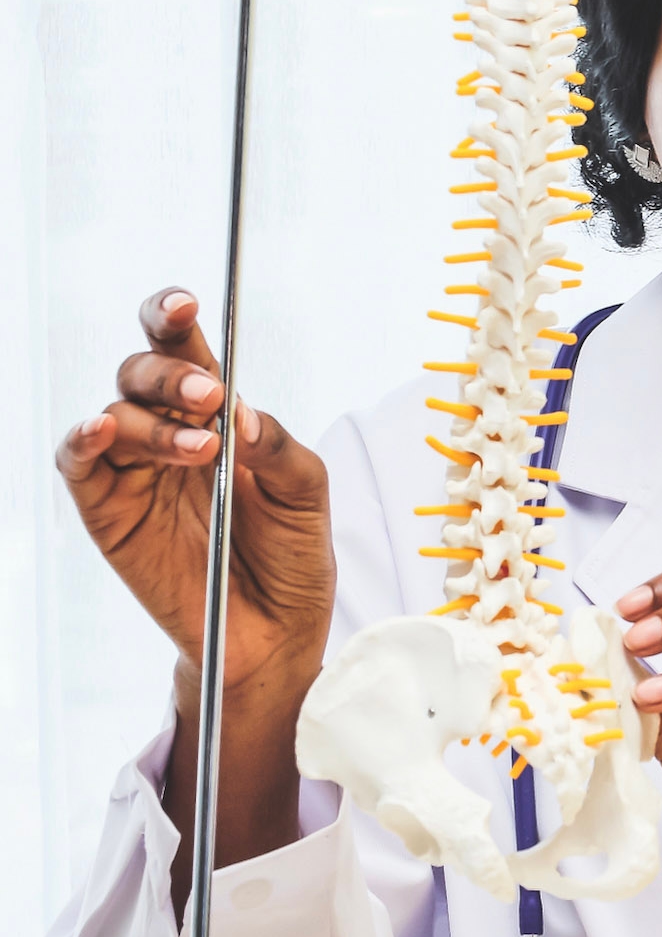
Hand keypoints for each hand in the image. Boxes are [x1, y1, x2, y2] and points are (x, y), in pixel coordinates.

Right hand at [56, 289, 334, 903]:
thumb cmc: (293, 552)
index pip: (185, 348)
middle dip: (173, 373)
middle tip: (209, 399)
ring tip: (201, 448)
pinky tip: (103, 430)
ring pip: (115, 412)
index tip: (188, 305)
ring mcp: (134, 470)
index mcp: (217, 414)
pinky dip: (85, 439)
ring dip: (152, 419)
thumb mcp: (306, 490)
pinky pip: (79, 463)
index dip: (174, 316)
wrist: (276, 631)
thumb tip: (236, 409)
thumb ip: (273, 443)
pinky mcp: (108, 512)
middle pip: (142, 370)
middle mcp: (169, 431)